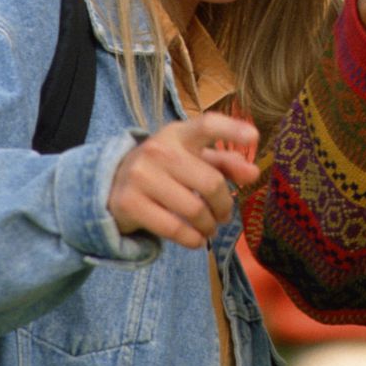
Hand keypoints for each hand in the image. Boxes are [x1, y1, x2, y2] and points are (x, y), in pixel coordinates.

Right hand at [107, 113, 260, 249]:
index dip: (232, 130)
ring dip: (209, 226)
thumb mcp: (190, 159)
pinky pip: (175, 229)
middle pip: (211, 182)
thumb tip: (254, 173)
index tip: (254, 137)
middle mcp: (158, 150)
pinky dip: (193, 239)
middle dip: (224, 206)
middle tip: (223, 215)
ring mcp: (141, 176)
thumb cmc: (163, 170)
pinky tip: (195, 239)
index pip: (207, 125)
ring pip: (195, 209)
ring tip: (208, 228)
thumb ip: (224, 163)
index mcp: (178, 134)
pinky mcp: (130, 203)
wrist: (111, 185)